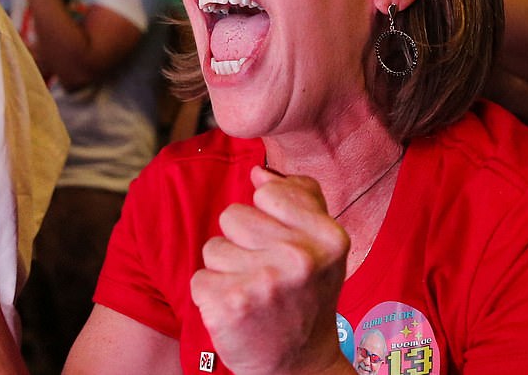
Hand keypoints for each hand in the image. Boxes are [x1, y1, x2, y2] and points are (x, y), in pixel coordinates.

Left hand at [190, 166, 351, 374]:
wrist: (300, 365)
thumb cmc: (307, 295)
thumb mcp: (323, 244)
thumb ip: (300, 197)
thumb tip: (259, 172)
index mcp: (328, 237)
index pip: (269, 192)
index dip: (268, 216)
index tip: (282, 244)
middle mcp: (300, 258)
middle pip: (233, 216)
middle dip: (242, 243)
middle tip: (265, 274)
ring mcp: (265, 283)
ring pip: (213, 248)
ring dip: (226, 269)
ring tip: (251, 292)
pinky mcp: (230, 306)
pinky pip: (199, 278)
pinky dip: (212, 295)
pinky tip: (236, 310)